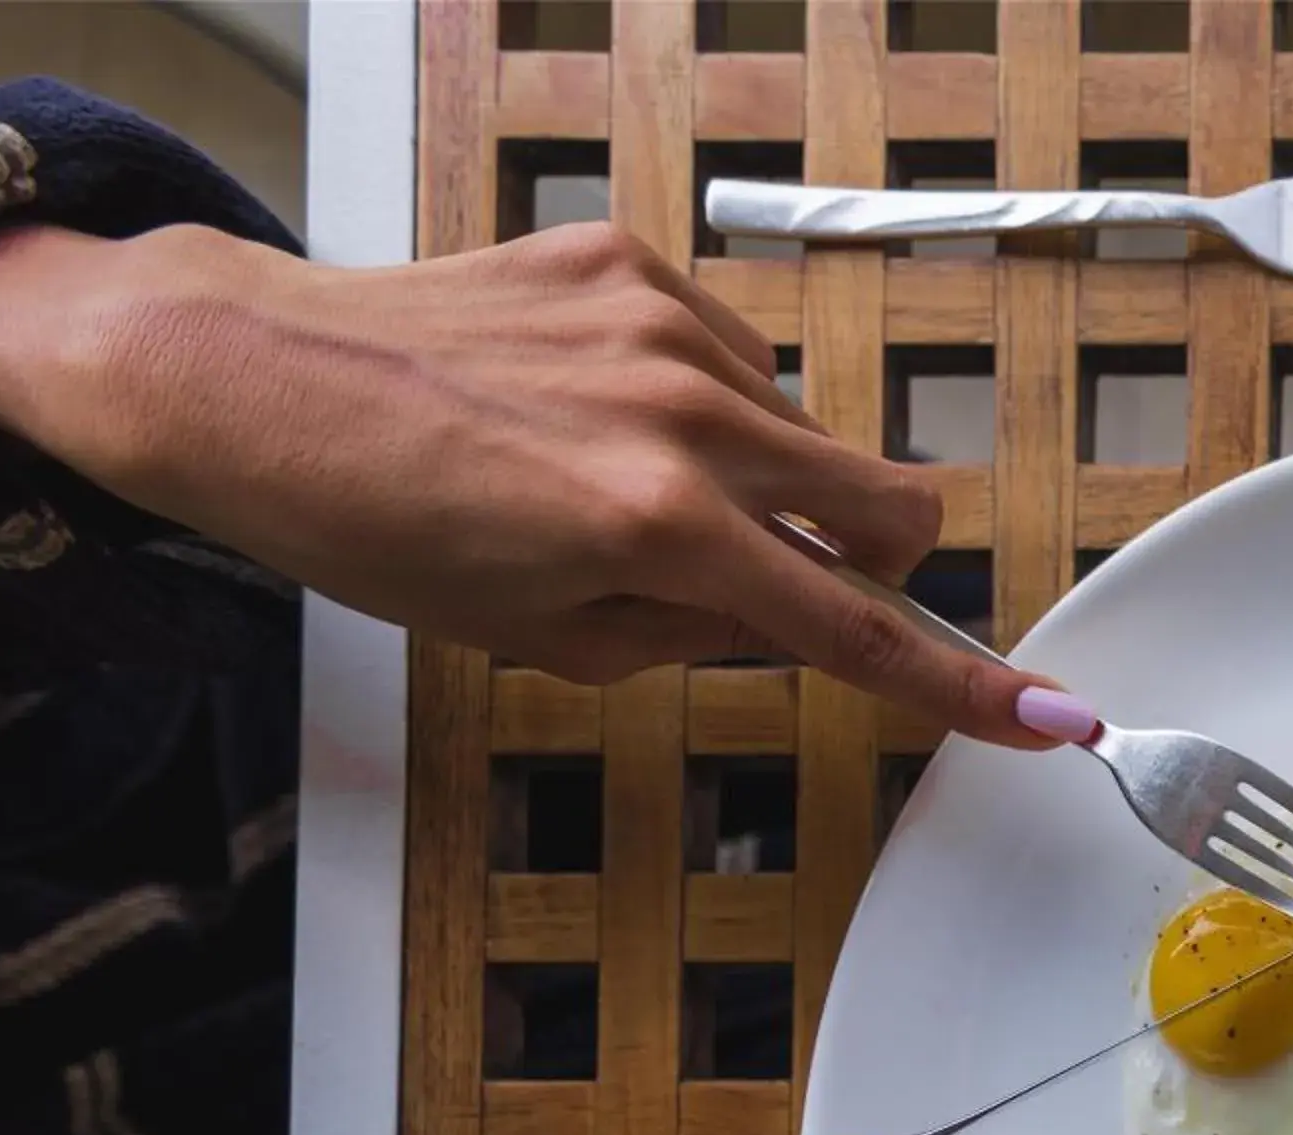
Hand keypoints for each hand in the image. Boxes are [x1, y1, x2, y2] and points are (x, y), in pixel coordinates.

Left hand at [0, 221, 1089, 745]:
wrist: (239, 381)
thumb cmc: (370, 525)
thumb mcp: (541, 635)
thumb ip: (696, 631)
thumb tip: (792, 618)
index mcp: (657, 530)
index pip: (853, 627)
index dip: (963, 686)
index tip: (1053, 715)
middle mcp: (682, 418)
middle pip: (890, 501)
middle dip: (871, 555)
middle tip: (778, 577)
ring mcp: (659, 326)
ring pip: (802, 429)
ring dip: (759, 477)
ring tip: (617, 481)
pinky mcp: (623, 260)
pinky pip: (728, 353)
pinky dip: (696, 400)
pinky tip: (591, 408)